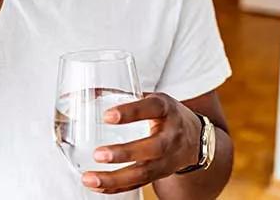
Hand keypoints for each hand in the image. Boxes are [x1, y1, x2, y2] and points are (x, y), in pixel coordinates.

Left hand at [81, 93, 201, 193]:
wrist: (196, 138)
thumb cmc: (166, 114)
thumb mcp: (151, 99)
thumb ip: (122, 95)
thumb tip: (83, 92)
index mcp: (166, 109)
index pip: (151, 108)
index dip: (131, 112)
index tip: (107, 116)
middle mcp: (171, 135)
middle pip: (152, 148)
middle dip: (124, 153)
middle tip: (97, 154)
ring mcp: (168, 158)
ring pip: (144, 172)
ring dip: (115, 178)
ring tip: (89, 178)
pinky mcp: (160, 174)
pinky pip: (139, 184)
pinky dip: (117, 187)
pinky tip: (97, 186)